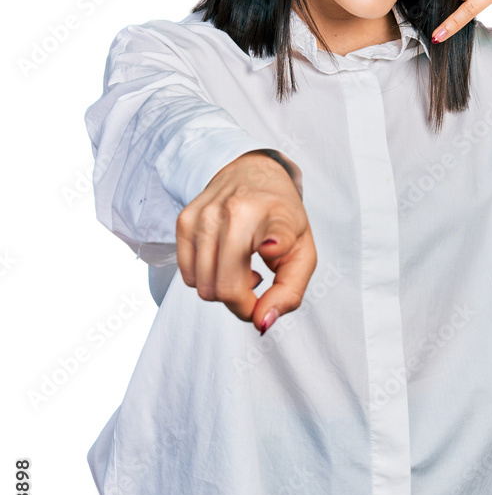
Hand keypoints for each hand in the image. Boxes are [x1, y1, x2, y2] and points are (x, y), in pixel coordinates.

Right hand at [175, 150, 316, 332]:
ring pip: (202, 287)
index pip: (269, 244)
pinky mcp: (184, 220)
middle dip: (242, 303)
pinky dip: (206, 278)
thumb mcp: (303, 253)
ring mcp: (204, 215)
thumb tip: (261, 322)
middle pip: (224, 289)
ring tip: (242, 267)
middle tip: (256, 285)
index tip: (271, 251)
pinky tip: (224, 259)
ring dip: (224, 290)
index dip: (268, 261)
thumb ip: (289, 293)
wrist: (255, 172)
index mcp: (273, 217)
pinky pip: (188, 276)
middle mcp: (234, 212)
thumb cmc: (283, 217)